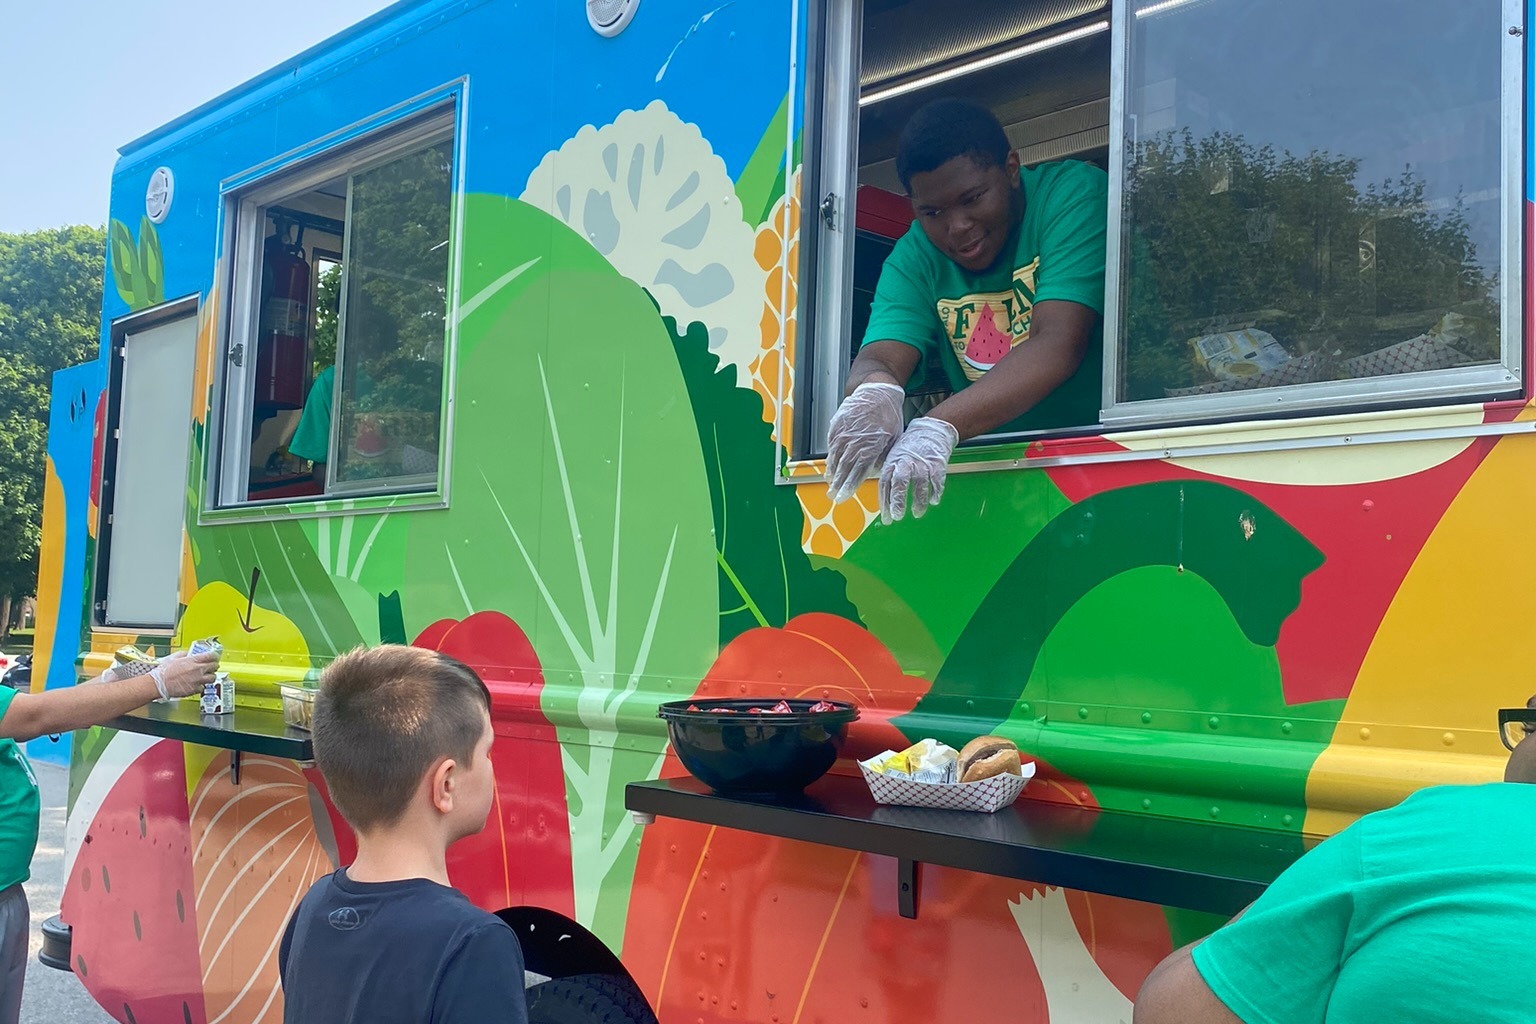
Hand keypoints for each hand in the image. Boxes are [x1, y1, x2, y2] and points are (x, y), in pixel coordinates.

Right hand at [150, 650, 220, 699]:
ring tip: (205, 676)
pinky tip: (196, 683)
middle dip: (214, 665)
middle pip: (215, 666)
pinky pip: (203, 687)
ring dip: (210, 676)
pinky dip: (201, 685)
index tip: (215, 657)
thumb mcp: (175, 657)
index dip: (215, 656)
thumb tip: (190, 654)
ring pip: (212, 678)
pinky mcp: (195, 689)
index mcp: (193, 660)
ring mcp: (197, 681)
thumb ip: (185, 654)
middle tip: (211, 666)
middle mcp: (198, 670)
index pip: (212, 656)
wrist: (158, 684)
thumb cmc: (164, 671)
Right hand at [826, 382, 905, 502]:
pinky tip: (829, 465)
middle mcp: (855, 441)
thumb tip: (875, 471)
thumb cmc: (888, 415)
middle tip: (833, 496)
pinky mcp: (837, 425)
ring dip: (832, 472)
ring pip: (835, 456)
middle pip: (843, 467)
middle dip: (837, 484)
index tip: (843, 496)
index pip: (857, 471)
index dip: (849, 485)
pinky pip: (831, 444)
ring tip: (829, 483)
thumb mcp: (893, 437)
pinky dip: (830, 456)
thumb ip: (883, 455)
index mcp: (870, 446)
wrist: (877, 392)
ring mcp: (844, 432)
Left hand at [878, 416, 959, 523]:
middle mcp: (906, 462)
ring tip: (917, 513)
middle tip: (898, 516)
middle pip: (899, 483)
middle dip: (898, 501)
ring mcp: (922, 463)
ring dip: (918, 501)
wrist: (930, 429)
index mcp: (893, 462)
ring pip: (919, 484)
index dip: (885, 502)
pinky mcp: (937, 463)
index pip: (885, 483)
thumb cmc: (909, 447)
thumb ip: (889, 474)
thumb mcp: (894, 456)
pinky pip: (937, 480)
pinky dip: (936, 491)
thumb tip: (885, 499)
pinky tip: (934, 501)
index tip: (886, 518)